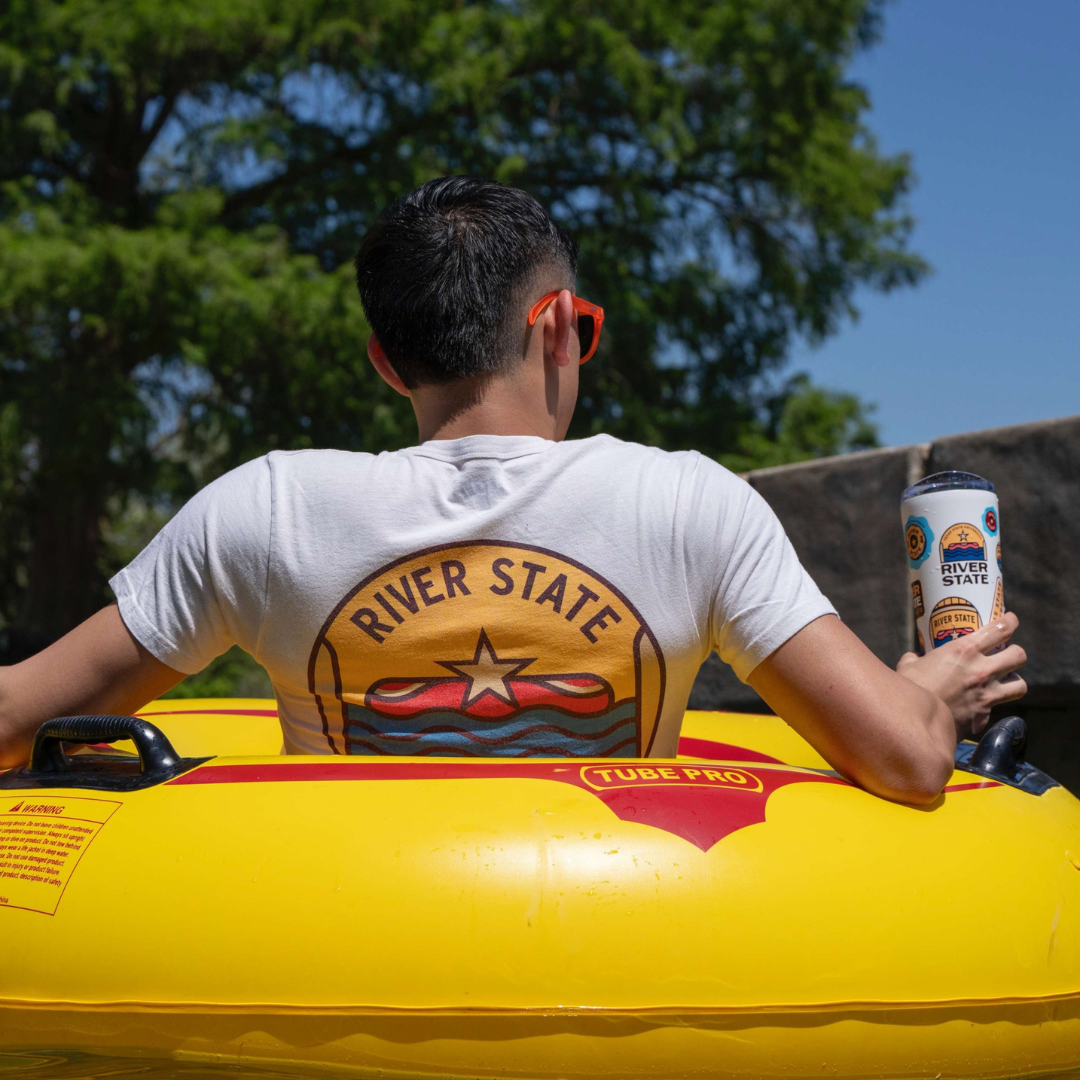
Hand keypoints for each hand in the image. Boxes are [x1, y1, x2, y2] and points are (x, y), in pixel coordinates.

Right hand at [896, 612, 1026, 740]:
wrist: (912, 722)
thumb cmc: (908, 688)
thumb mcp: (909, 664)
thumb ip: (917, 658)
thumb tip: (915, 658)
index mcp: (964, 651)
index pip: (1001, 629)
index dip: (1010, 622)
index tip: (1010, 619)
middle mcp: (981, 671)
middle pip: (1019, 656)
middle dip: (1015, 653)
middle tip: (1006, 653)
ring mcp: (986, 695)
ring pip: (1020, 685)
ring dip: (1013, 681)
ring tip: (1003, 680)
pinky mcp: (983, 716)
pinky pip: (994, 708)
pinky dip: (988, 705)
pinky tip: (975, 705)